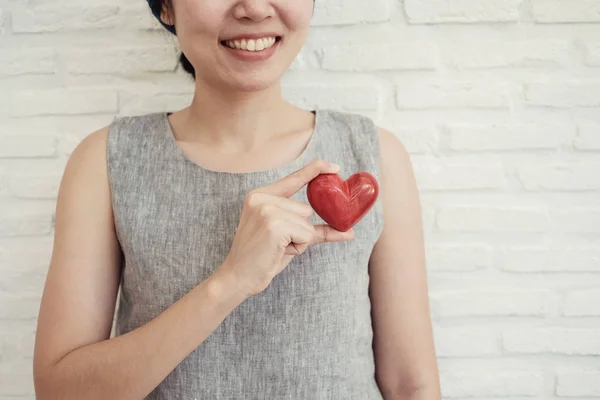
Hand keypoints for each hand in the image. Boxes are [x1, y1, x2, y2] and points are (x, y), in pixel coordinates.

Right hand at [217, 160, 354, 296]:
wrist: (237, 277)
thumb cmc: (261, 257)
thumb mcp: (286, 236)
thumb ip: (312, 228)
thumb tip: (348, 231)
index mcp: (260, 195)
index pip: (293, 178)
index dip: (315, 170)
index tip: (335, 166)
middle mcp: (262, 198)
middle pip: (305, 210)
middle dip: (299, 231)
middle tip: (275, 243)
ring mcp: (267, 210)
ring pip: (306, 224)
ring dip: (298, 240)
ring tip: (275, 247)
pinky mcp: (274, 225)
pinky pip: (306, 235)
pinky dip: (298, 247)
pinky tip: (277, 251)